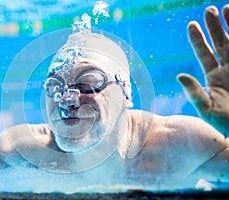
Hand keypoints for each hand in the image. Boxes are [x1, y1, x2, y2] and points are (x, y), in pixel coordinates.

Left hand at [177, 5, 228, 135]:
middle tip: (209, 11)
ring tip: (226, 8)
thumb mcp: (207, 109)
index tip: (191, 25)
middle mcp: (228, 70)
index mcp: (214, 78)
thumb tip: (179, 76)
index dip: (198, 40)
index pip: (204, 54)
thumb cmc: (227, 125)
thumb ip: (194, 93)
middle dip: (215, 27)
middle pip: (220, 44)